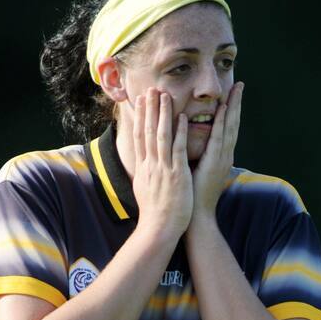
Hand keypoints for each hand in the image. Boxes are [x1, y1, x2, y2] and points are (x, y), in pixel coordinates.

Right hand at [132, 88, 192, 241]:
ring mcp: (163, 169)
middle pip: (146, 132)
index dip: (139, 118)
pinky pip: (177, 149)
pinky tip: (181, 118)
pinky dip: (179, 133)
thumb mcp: (144, 191)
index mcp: (143, 168)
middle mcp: (150, 165)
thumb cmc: (155, 215)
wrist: (158, 229)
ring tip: (163, 95)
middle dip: (148, 110)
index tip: (140, 102)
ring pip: (160, 136)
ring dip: (162, 114)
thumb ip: (145, 176)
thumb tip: (142, 169)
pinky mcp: (176, 174)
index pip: (139, 138)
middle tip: (149, 90)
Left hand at [190, 82, 243, 219]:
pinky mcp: (215, 162)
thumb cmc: (194, 194)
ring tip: (236, 90)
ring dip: (233, 108)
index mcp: (221, 156)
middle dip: (236, 103)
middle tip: (240, 84)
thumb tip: (192, 144)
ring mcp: (222, 158)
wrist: (197, 215)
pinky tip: (223, 110)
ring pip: (229, 127)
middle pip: (233, 124)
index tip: (232, 93)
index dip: (231, 110)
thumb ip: (199, 155)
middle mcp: (225, 155)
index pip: (227, 128)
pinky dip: (221, 123)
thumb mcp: (198, 170)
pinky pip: (219, 138)